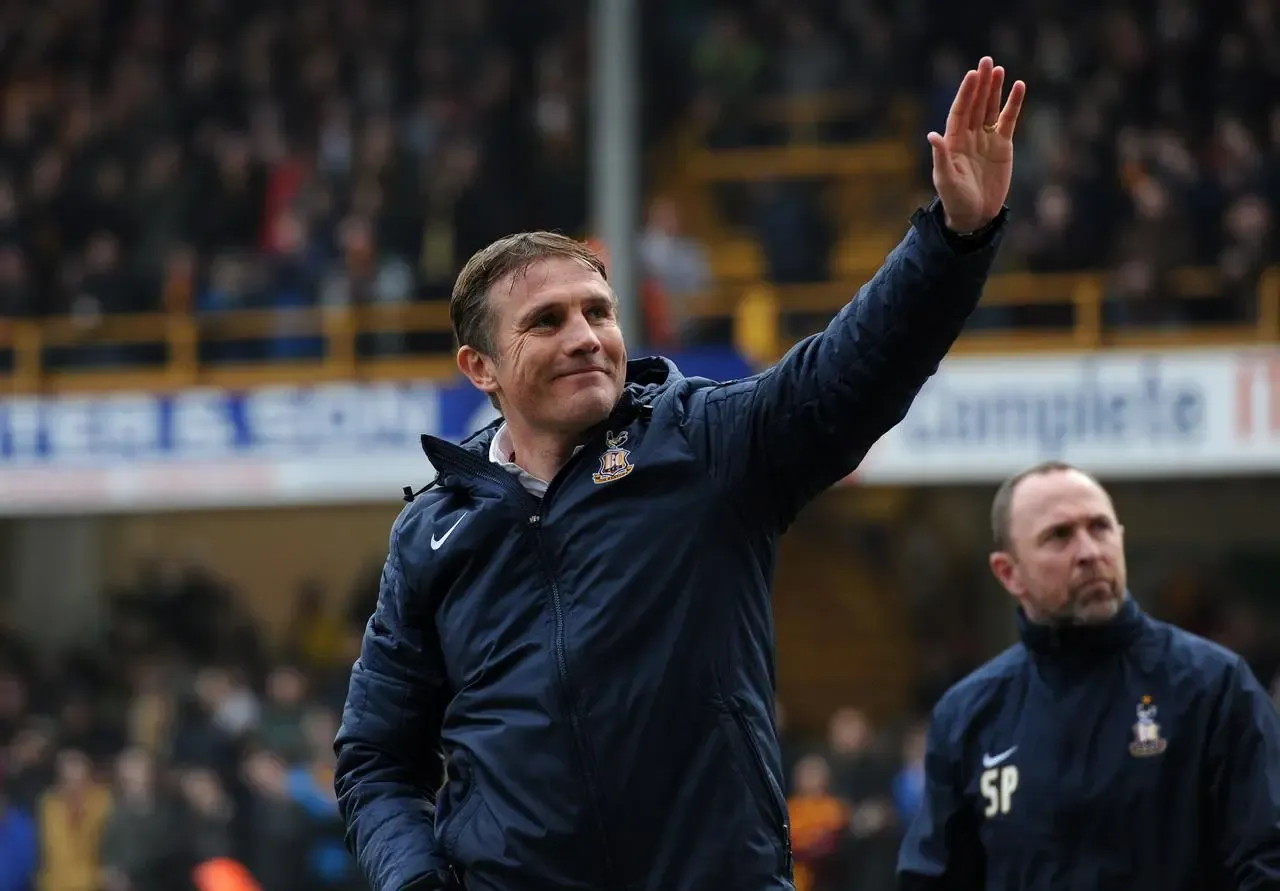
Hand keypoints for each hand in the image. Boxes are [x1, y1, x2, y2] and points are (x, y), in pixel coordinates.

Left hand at [928, 56, 1025, 232]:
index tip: (972, 75)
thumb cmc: (955, 200)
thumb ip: (940, 157)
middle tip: (986, 61)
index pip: (960, 111)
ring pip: (991, 108)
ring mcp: (986, 139)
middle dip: (981, 84)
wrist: (975, 214)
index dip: (965, 93)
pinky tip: (1019, 86)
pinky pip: (1009, 120)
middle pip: (975, 104)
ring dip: (995, 89)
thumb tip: (932, 135)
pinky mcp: (1003, 145)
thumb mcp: (946, 180)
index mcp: (953, 141)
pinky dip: (1013, 104)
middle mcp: (969, 136)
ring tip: (999, 69)